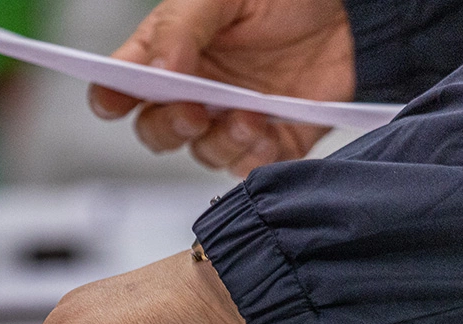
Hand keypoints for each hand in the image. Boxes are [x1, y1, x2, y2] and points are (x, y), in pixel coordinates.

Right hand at [89, 0, 355, 175]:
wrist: (353, 13)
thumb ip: (182, 28)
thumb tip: (155, 72)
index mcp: (170, 54)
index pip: (120, 86)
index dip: (110, 98)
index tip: (115, 101)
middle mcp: (195, 92)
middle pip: (155, 131)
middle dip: (169, 127)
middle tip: (193, 111)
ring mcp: (230, 120)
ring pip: (201, 153)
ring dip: (219, 141)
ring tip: (249, 115)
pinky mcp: (269, 141)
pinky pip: (247, 168)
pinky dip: (253, 156)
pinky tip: (268, 127)